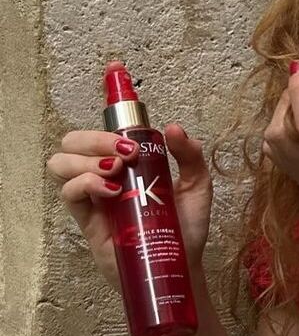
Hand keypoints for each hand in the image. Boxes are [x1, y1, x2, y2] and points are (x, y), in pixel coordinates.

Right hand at [47, 97, 212, 290]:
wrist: (181, 266)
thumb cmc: (186, 226)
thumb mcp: (199, 184)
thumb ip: (191, 155)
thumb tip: (174, 129)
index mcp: (132, 159)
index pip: (110, 125)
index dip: (110, 98)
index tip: (115, 70)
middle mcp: (107, 172)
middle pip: (74, 139)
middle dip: (96, 137)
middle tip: (127, 150)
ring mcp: (94, 195)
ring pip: (61, 162)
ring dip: (86, 158)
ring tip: (118, 170)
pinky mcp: (87, 219)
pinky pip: (68, 193)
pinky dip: (85, 183)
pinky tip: (111, 189)